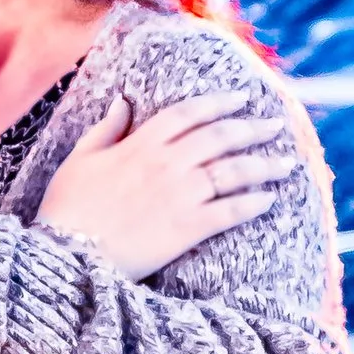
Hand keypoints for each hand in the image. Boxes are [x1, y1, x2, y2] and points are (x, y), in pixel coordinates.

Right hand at [36, 94, 297, 275]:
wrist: (67, 255)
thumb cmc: (66, 208)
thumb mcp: (80, 159)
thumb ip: (107, 128)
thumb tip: (123, 102)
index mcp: (141, 143)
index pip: (189, 113)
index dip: (219, 102)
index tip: (241, 98)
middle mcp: (166, 164)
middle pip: (220, 137)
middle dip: (252, 128)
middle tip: (275, 125)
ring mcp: (180, 195)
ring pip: (232, 171)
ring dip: (264, 164)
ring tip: (286, 163)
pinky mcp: (186, 228)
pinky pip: (229, 211)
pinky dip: (252, 203)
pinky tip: (269, 199)